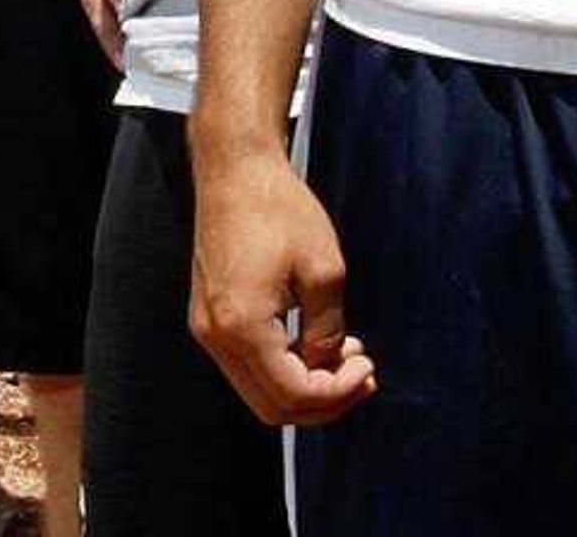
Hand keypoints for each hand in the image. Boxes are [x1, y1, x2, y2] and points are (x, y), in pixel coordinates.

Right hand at [189, 140, 375, 427]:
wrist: (235, 170)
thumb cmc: (279, 208)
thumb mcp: (324, 269)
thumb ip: (328, 329)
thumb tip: (329, 366)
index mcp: (242, 325)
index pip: (294, 393)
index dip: (339, 393)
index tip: (369, 368)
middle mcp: (215, 336)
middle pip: (272, 407)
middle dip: (324, 401)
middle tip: (363, 375)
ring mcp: (207, 329)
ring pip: (258, 392)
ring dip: (304, 386)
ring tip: (346, 358)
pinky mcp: (209, 318)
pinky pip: (247, 367)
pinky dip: (283, 368)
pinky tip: (314, 343)